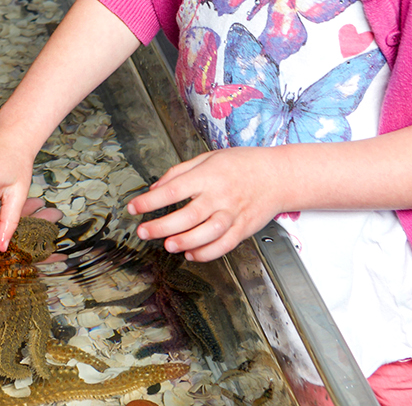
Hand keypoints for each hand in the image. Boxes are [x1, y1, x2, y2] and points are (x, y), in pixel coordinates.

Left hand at [126, 146, 289, 261]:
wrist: (277, 175)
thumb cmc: (241, 164)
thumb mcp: (207, 158)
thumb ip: (179, 172)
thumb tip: (155, 187)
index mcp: (208, 176)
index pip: (173, 189)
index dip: (150, 200)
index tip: (134, 207)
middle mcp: (220, 196)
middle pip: (188, 215)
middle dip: (162, 226)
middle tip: (143, 231)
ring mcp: (233, 214)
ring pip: (207, 233)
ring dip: (185, 241)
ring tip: (167, 245)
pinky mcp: (244, 229)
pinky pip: (224, 245)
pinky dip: (207, 253)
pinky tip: (191, 254)